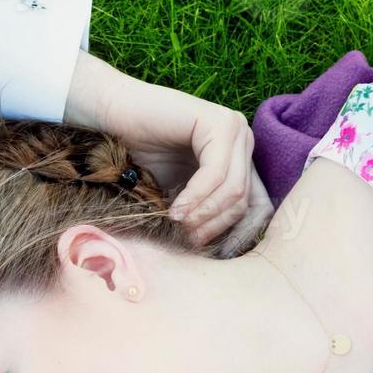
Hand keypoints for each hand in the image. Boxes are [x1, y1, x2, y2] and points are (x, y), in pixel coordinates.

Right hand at [65, 54, 272, 251]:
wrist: (113, 118)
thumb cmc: (140, 158)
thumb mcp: (180, 197)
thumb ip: (204, 214)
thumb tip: (226, 254)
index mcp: (240, 160)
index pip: (259, 207)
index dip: (238, 237)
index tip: (210, 254)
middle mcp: (244, 142)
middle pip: (245, 201)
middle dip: (213, 227)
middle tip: (184, 240)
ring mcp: (235, 129)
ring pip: (234, 190)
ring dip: (203, 215)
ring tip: (177, 225)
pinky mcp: (219, 123)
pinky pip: (216, 174)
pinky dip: (195, 197)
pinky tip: (174, 209)